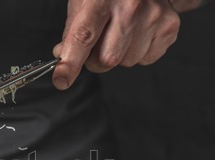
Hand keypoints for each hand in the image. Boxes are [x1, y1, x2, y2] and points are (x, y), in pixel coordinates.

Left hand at [52, 0, 180, 89]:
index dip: (71, 62)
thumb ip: (72, 32)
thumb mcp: (83, 3)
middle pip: (106, 59)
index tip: (62, 79)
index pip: (83, 36)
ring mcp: (152, 15)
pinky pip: (145, 59)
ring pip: (126, 62)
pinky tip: (137, 33)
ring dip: (118, 55)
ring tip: (121, 32)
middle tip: (99, 43)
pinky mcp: (168, 26)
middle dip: (96, 61)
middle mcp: (130, 5)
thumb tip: (63, 58)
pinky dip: (137, 52)